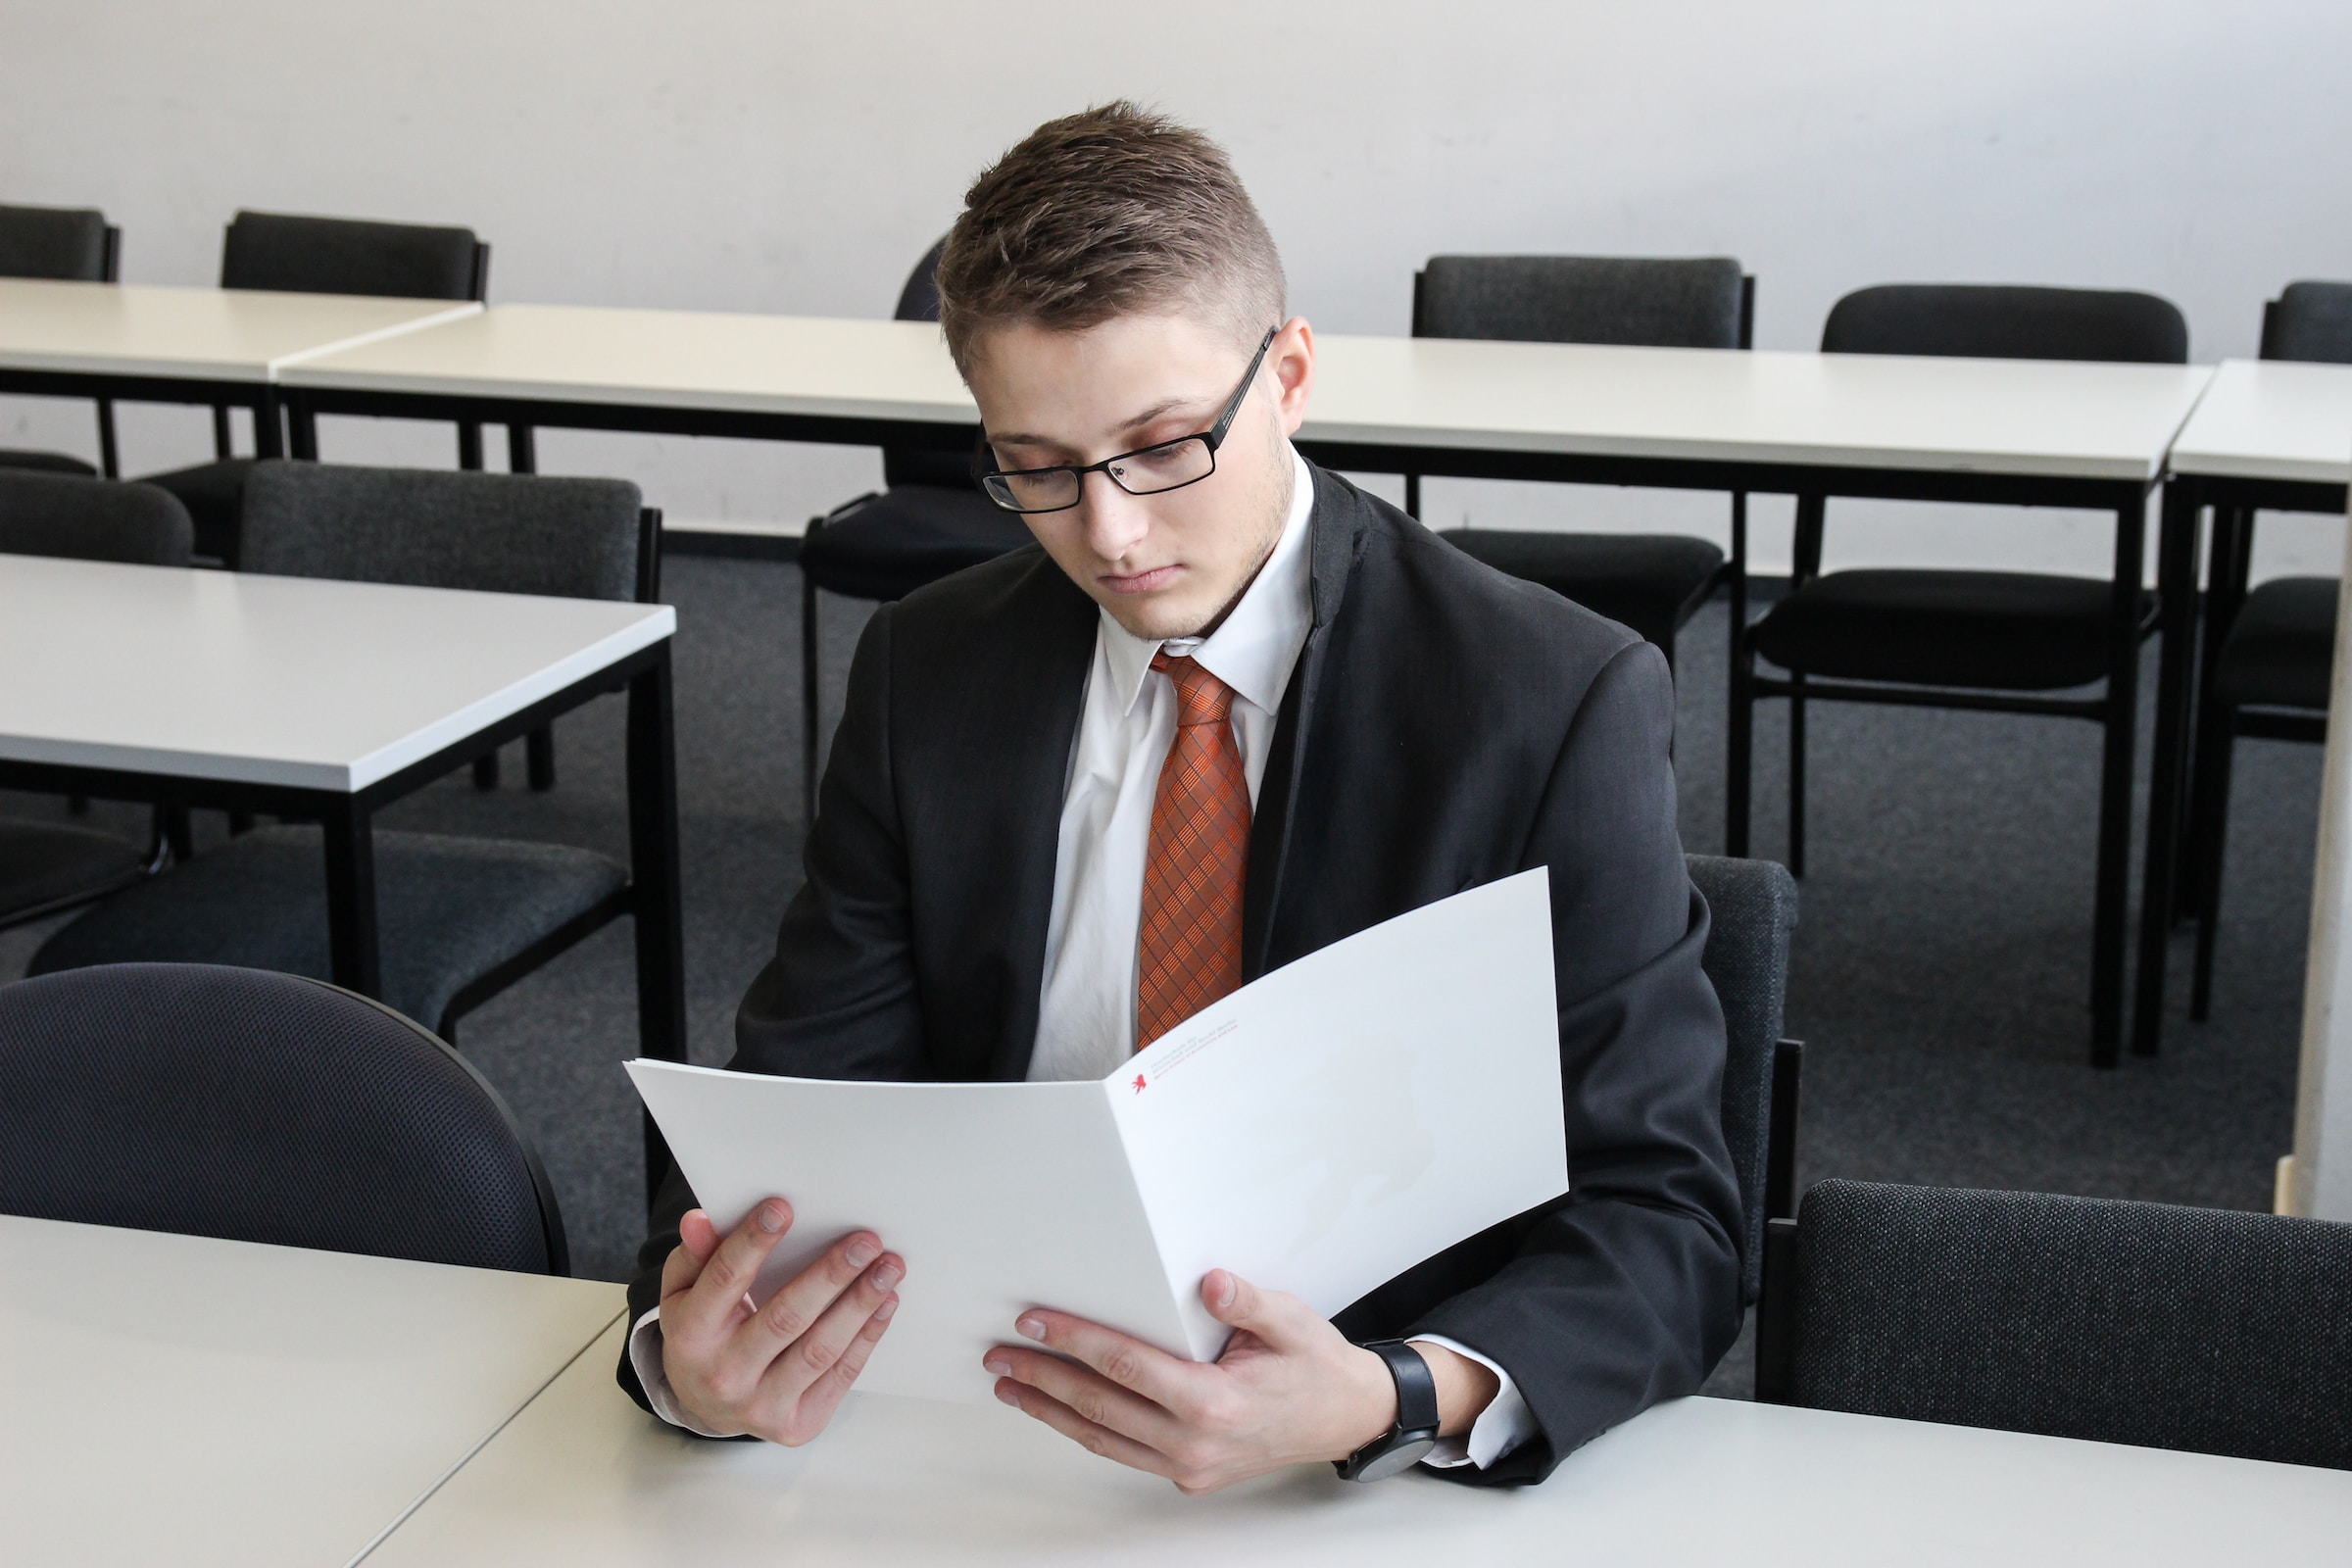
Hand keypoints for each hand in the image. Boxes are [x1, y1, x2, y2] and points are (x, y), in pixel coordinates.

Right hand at [657, 1198, 903, 1443]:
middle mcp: (723, 1375)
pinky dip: (867, 1335)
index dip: (753, 1243)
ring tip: (889, 1267)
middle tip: (865, 1240)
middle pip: (785, 1318)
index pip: (725, 1281)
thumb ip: (696, 1254)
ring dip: (861, 1304)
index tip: (783, 1207)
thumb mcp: (684, 1292)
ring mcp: (761, 1406)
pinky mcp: (797, 1424)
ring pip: (820, 1350)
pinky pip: (840, 1374)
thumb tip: (700, 1218)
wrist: (706, 1407)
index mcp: (690, 1336)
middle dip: (830, 1276)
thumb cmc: (702, 1332)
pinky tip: (885, 1302)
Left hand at [983, 1269, 1497, 1493]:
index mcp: (1214, 1403)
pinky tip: (1062, 1410)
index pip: (1124, 1364)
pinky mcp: (1189, 1475)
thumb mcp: (1290, 1321)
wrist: (1346, 1417)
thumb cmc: (1315, 1366)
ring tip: (1011, 1387)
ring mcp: (1189, 1466)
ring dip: (1052, 1412)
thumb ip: (1246, 1302)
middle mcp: (1194, 1443)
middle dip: (1043, 1378)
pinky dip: (1086, 1431)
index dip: (1074, 1341)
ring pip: (1102, 1438)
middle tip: (1000, 1355)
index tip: (1035, 1322)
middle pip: (1099, 1405)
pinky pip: (1124, 1451)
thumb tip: (1211, 1283)